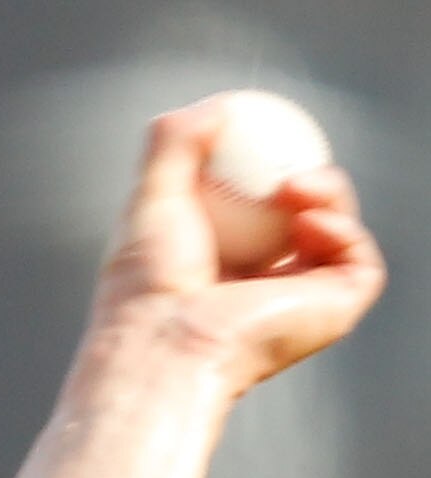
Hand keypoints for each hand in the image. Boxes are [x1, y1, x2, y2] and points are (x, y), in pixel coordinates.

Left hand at [91, 103, 384, 398]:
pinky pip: (359, 260)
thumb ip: (175, 141)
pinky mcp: (333, 314)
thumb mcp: (150, 195)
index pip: (262, 208)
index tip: (266, 136)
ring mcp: (301, 303)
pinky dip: (344, 230)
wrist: (163, 343)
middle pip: (308, 217)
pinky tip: (311, 221)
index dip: (272, 167)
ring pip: (339, 231)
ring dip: (331, 194)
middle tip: (289, 168)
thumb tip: (217, 105)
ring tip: (294, 188)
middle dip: (312, 179)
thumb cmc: (146, 285)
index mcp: (223, 268)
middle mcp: (263, 290)